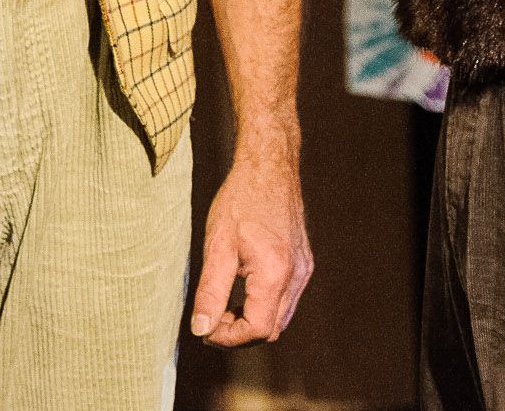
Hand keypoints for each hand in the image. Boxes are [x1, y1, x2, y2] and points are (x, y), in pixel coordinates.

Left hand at [189, 147, 311, 346]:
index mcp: (275, 273)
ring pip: (279, 317)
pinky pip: (285, 299)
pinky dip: (262, 304)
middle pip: (270, 329)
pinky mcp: (303, 263)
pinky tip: (241, 288)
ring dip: (250, 319)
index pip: (256, 329)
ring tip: (222, 302)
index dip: (228, 337)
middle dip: (238, 332)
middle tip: (209, 316)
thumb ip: (210, 291)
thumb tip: (201, 329)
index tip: (204, 327)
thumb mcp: (217, 246)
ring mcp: (304, 271)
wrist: (269, 167)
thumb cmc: (241, 200)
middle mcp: (296, 277)